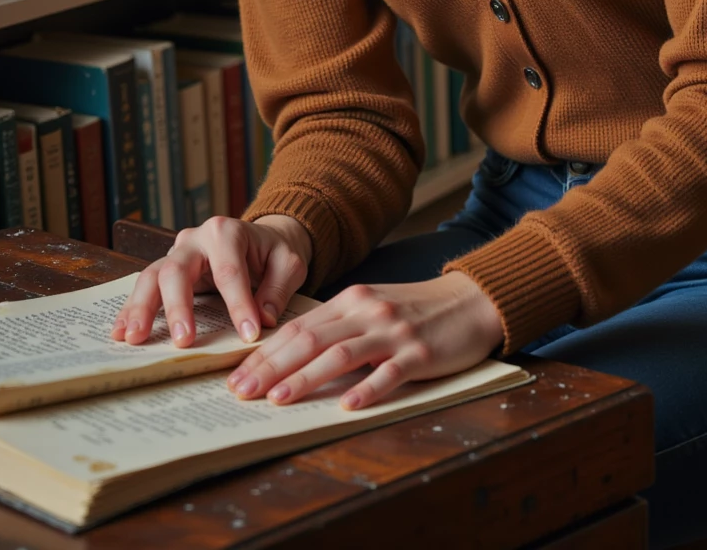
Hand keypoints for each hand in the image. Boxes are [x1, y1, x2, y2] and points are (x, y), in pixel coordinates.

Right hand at [111, 214, 312, 346]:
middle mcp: (195, 239)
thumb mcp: (289, 263)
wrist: (261, 239)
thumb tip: (264, 318)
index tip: (248, 335)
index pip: (230, 271)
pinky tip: (120, 331)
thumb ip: (278, 288)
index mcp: (227, 232)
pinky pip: (145, 287)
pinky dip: (132, 309)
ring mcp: (177, 253)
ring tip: (134, 338)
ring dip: (142, 308)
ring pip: (152, 276)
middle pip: (177, 269)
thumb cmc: (274, 252)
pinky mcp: (167, 270)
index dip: (238, 304)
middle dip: (179, 306)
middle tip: (183, 341)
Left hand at [225, 271, 503, 411]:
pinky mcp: (420, 353)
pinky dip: (367, 389)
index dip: (265, 352)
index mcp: (352, 301)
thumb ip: (340, 327)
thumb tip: (294, 356)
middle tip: (241, 392)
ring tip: (278, 398)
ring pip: (341, 354)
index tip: (236, 376)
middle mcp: (367, 312)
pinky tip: (348, 405)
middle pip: (311, 339)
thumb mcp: (373, 309)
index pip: (298, 328)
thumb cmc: (417, 311)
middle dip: (271, 366)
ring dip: (306, 377)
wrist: (470, 301)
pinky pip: (390, 372)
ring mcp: (394, 332)